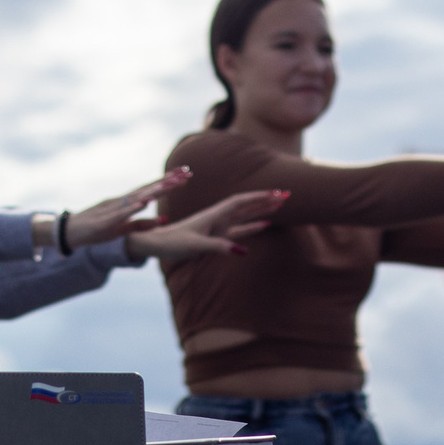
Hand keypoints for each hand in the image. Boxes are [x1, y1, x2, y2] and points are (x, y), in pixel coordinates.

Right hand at [63, 168, 192, 247]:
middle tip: (187, 173)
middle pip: (148, 188)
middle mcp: (122, 201)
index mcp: (128, 202)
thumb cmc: (98, 230)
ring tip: (170, 184)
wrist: (70, 232)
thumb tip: (165, 219)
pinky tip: (143, 202)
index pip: (152, 189)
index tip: (187, 173)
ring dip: (153, 190)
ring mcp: (113, 209)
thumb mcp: (124, 228)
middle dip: (168, 181)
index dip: (169, 181)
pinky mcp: (105, 221)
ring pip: (137, 197)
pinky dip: (132, 207)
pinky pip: (120, 213)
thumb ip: (144, 224)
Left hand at [123, 189, 286, 262]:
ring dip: (262, 210)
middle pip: (247, 205)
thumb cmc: (172, 243)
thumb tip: (242, 251)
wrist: (156, 244)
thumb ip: (219, 247)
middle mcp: (217, 217)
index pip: (241, 202)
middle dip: (266, 199)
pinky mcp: (216, 236)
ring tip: (281, 204)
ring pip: (245, 215)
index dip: (259, 196)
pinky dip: (252, 226)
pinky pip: (239, 229)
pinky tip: (264, 225)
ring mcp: (218, 226)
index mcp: (213, 215)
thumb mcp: (195, 245)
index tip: (277, 193)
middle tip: (287, 194)